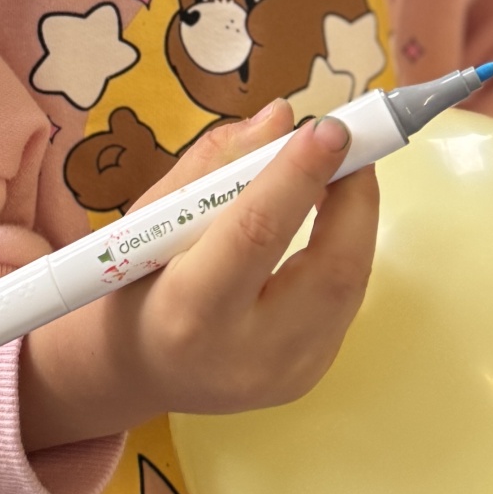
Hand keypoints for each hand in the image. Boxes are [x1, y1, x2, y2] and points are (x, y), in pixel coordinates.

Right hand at [18, 101, 376, 451]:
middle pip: (331, 269)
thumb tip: (281, 117)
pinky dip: (346, 249)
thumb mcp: (149, 217)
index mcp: (188, 312)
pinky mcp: (311, 376)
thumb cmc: (135, 283)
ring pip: (352, 285)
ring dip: (358, 218)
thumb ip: (214, 162)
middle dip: (354, 196)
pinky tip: (331, 220)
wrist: (134, 370)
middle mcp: (245, 354)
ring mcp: (287, 374)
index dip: (299, 174)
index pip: (256, 234)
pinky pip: (345, 302)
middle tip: (353, 143)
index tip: (330, 127)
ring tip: (344, 172)